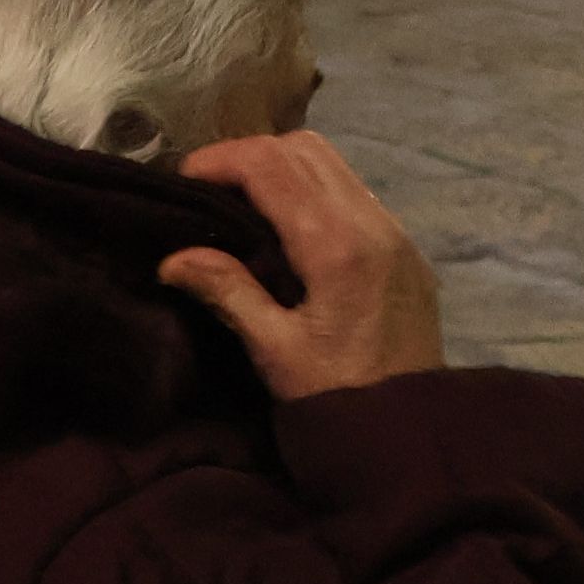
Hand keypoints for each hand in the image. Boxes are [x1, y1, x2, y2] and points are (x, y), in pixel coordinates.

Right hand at [159, 133, 445, 401]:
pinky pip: (354, 190)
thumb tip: (172, 257)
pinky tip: (285, 221)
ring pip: (333, 164)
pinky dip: (313, 186)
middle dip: (249, 155)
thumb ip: (228, 292)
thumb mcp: (276, 351)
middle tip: (206, 188)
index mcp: (337, 245)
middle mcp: (373, 222)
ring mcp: (396, 231)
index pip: (272, 167)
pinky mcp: (405, 246)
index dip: (221, 159)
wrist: (411, 432)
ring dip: (283, 166)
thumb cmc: (337, 398)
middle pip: (304, 150)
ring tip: (239, 199)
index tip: (182, 178)